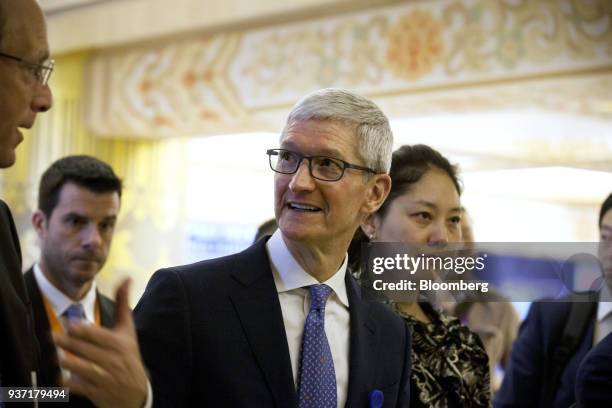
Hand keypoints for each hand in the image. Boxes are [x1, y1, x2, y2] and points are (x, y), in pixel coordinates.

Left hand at [54, 278, 147, 407]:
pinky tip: (60, 377)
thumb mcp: (128, 330)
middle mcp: (111, 359)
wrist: (137, 392)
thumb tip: (127, 277)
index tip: (69, 323)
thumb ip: (123, 304)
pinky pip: (76, 386)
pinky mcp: (95, 392)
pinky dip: (66, 382)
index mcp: (118, 343)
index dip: (80, 329)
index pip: (96, 334)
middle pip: (83, 349)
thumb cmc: (129, 356)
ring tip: (56, 356)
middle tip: (52, 336)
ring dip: (65, 361)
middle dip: (66, 343)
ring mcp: (103, 377)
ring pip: (79, 367)